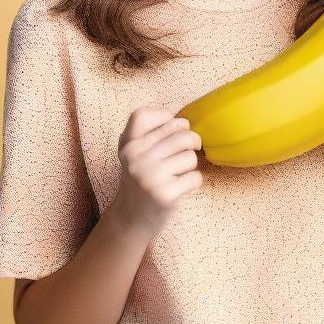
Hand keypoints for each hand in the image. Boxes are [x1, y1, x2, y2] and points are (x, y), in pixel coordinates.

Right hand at [112, 106, 203, 237]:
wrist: (131, 219)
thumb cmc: (140, 179)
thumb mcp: (135, 151)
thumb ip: (151, 126)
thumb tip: (177, 104)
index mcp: (128, 144)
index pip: (152, 114)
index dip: (169, 117)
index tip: (172, 130)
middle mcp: (135, 158)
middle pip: (181, 133)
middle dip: (190, 142)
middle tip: (184, 153)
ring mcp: (149, 176)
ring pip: (191, 155)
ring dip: (190, 165)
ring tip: (176, 174)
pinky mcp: (164, 195)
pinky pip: (195, 177)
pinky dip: (192, 183)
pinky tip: (179, 188)